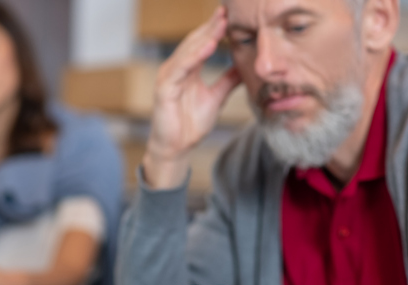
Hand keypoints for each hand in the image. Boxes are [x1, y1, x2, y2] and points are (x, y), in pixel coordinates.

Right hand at [144, 6, 241, 188]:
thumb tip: (243, 66)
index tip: (230, 16)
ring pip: (187, 52)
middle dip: (211, 27)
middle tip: (226, 11)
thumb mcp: (216, 98)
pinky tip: (209, 46)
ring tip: (221, 24)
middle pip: (195, 42)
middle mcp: (176, 69)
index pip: (202, 44)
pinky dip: (194, 57)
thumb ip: (227, 81)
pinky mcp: (164, 88)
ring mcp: (169, 77)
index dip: (215, 29)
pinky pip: (180, 68)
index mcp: (188, 70)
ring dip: (204, 37)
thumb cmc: (191, 125)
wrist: (177, 148)